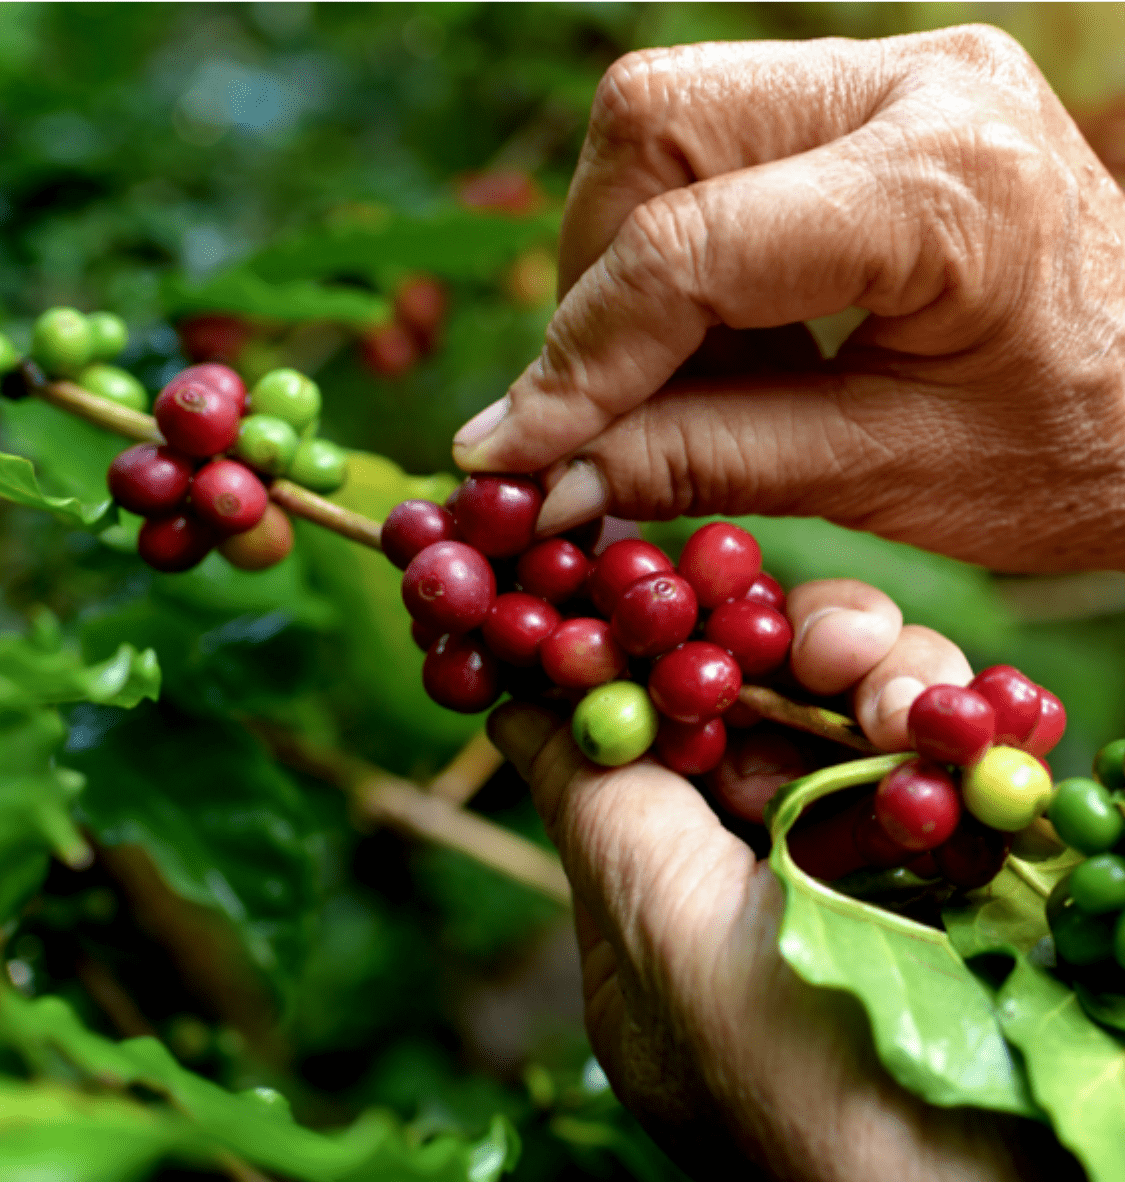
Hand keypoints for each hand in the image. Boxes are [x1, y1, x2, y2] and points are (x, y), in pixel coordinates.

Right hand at [453, 26, 1124, 574]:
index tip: (509, 456)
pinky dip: (677, 252)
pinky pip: (709, 143)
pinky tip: (728, 340)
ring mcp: (893, 72)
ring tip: (686, 381)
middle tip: (606, 407)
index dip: (576, 362)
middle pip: (648, 127)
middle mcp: (913, 82)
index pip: (690, 249)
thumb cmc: (1070, 454)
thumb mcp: (880, 475)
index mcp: (945, 182)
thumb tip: (537, 483)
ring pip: (660, 119)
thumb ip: (698, 464)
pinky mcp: (869, 96)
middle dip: (592, 285)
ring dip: (628, 265)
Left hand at [488, 579, 1083, 1181]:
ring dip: (884, 684)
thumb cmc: (817, 1105)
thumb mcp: (677, 955)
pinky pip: (944, 759)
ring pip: (852, 717)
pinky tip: (969, 723)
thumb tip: (511, 706)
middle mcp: (756, 876)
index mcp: (663, 905)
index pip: (643, 736)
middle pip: (755, 711)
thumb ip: (602, 816)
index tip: (649, 571)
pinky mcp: (960, 866)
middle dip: (790, 655)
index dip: (649, 648)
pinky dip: (959, 727)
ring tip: (908, 700)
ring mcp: (861, 870)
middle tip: (835, 638)